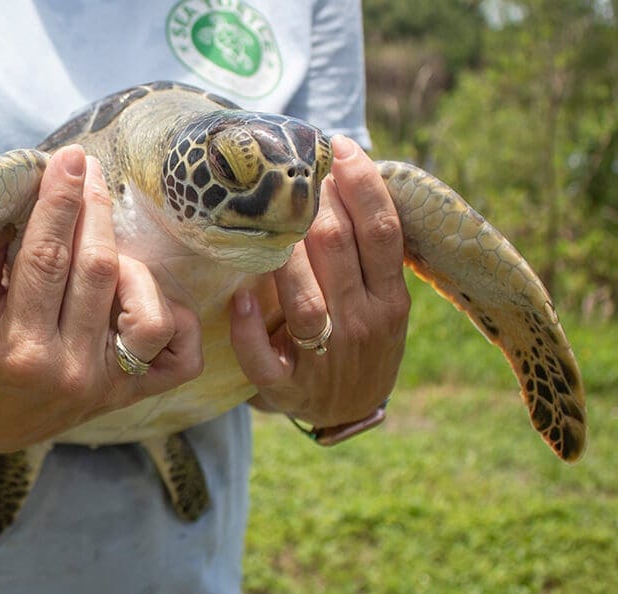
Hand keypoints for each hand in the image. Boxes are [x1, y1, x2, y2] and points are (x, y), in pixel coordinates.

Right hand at [0, 145, 202, 451]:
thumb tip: (28, 199)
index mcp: (19, 348)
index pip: (46, 259)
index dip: (59, 203)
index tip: (68, 159)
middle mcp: (70, 369)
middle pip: (98, 272)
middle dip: (95, 210)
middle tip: (89, 171)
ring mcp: (109, 386)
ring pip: (150, 314)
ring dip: (134, 267)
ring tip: (106, 245)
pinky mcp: (134, 394)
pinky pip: (183, 356)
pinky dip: (177, 319)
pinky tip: (146, 295)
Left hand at [231, 135, 409, 427]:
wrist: (349, 409)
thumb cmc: (361, 336)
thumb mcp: (381, 299)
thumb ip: (368, 253)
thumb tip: (349, 176)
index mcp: (390, 299)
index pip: (381, 231)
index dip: (362, 185)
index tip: (338, 147)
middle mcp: (363, 324)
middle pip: (337, 251)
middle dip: (312, 205)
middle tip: (290, 174)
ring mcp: (326, 359)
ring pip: (302, 302)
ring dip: (281, 258)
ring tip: (265, 224)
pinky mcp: (290, 388)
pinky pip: (264, 359)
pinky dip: (250, 330)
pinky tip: (241, 301)